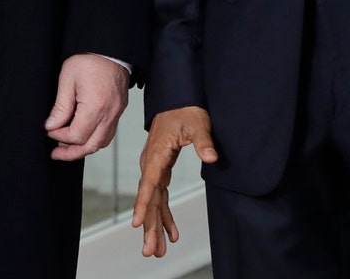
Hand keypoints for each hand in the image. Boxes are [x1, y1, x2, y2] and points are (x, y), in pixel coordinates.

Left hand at [44, 54, 128, 159]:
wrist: (110, 48)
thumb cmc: (89, 59)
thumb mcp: (67, 79)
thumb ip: (60, 106)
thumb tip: (52, 126)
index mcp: (95, 106)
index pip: (77, 135)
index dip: (60, 136)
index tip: (49, 130)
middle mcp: (109, 114)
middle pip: (91, 145)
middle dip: (71, 152)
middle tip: (56, 153)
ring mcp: (117, 113)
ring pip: (102, 142)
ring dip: (84, 148)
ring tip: (67, 147)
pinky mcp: (119, 110)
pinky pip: (108, 133)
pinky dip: (95, 139)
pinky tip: (83, 136)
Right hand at [131, 106, 217, 257]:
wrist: (178, 100)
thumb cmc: (185, 111)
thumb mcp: (197, 124)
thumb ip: (203, 142)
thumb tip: (211, 157)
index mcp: (157, 155)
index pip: (148, 184)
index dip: (143, 204)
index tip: (138, 223)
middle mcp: (151, 164)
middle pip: (149, 200)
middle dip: (149, 227)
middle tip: (150, 250)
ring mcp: (155, 169)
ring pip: (153, 202)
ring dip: (155, 226)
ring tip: (158, 250)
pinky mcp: (162, 170)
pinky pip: (160, 197)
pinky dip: (164, 215)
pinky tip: (171, 232)